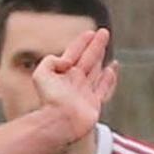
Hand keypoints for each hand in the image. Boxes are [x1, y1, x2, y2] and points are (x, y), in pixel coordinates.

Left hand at [31, 28, 117, 142]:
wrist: (60, 122)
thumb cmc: (49, 100)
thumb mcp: (41, 74)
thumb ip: (51, 61)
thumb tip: (67, 61)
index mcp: (62, 75)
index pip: (73, 54)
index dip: (81, 43)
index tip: (89, 33)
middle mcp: (74, 83)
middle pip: (87, 59)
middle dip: (95, 45)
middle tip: (103, 32)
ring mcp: (84, 93)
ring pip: (95, 70)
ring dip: (101, 56)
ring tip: (106, 44)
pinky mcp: (93, 104)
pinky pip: (103, 88)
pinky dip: (109, 78)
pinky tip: (112, 67)